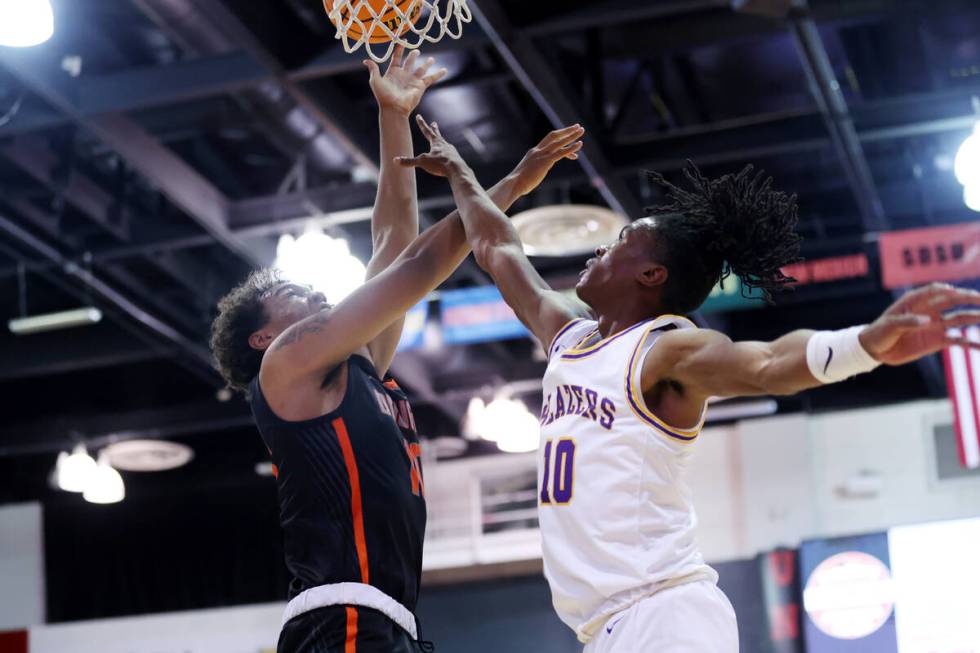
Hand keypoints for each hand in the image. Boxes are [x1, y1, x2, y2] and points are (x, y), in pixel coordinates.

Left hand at [365, 46, 447, 115]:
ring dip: (426, 64)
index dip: (399, 49)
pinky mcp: (420, 86)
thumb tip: (366, 60)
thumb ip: (374, 69)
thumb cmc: (383, 96)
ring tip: (432, 59)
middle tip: (416, 51)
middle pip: (410, 62)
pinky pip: (431, 78)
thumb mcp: (376, 80)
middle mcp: (404, 75)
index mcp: (393, 72)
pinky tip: (445, 70)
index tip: (401, 41)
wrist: (394, 108)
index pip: (397, 58)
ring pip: (421, 69)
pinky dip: (438, 74)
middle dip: (413, 56)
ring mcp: (413, 80)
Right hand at [396, 114, 466, 176]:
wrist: (457, 170)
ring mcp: (451, 152)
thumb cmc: (440, 164)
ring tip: (440, 143)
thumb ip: (409, 161)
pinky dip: (447, 155)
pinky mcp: (456, 160)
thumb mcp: (422, 162)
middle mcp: (445, 145)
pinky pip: (450, 156)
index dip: (422, 124)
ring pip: (445, 145)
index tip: (419, 116)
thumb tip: (395, 161)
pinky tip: (447, 159)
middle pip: (438, 135)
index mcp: (436, 142)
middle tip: (434, 123)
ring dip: (441, 143)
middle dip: (434, 129)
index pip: (426, 131)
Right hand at [511, 125, 584, 196]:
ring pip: (559, 142)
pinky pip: (561, 152)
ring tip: (582, 130)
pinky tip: (579, 144)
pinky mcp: (546, 161)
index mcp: (533, 152)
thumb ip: (533, 171)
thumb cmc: (518, 183)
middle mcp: (538, 151)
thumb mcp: (526, 173)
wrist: (513, 184)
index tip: (568, 137)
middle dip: (566, 130)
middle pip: (554, 135)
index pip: (548, 141)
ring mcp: (542, 155)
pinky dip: (571, 147)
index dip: (559, 138)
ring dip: (572, 135)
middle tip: (577, 126)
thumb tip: (533, 176)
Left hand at [858, 283, 979, 364]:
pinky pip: (958, 340)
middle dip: (970, 298)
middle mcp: (930, 310)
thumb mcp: (889, 326)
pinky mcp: (938, 340)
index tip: (951, 291)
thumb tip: (928, 321)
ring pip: (961, 318)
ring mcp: (936, 325)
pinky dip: (972, 343)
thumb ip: (907, 322)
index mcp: (916, 301)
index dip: (944, 290)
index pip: (934, 290)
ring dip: (976, 317)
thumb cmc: (879, 332)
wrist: (876, 350)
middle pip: (954, 301)